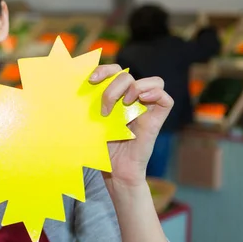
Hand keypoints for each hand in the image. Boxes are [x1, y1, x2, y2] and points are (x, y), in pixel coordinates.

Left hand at [89, 64, 173, 187]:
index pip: (114, 71)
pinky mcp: (156, 121)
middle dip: (113, 86)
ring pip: (154, 81)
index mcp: (114, 96)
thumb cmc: (100, 148)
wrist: (114, 171)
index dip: (104, 70)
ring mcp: (145, 109)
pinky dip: (156, 94)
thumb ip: (88, 106)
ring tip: (124, 104)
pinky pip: (166, 100)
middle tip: (104, 108)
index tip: (91, 80)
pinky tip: (142, 100)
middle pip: (128, 75)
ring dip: (135, 87)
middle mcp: (131, 99)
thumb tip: (76, 88)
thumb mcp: (90, 123)